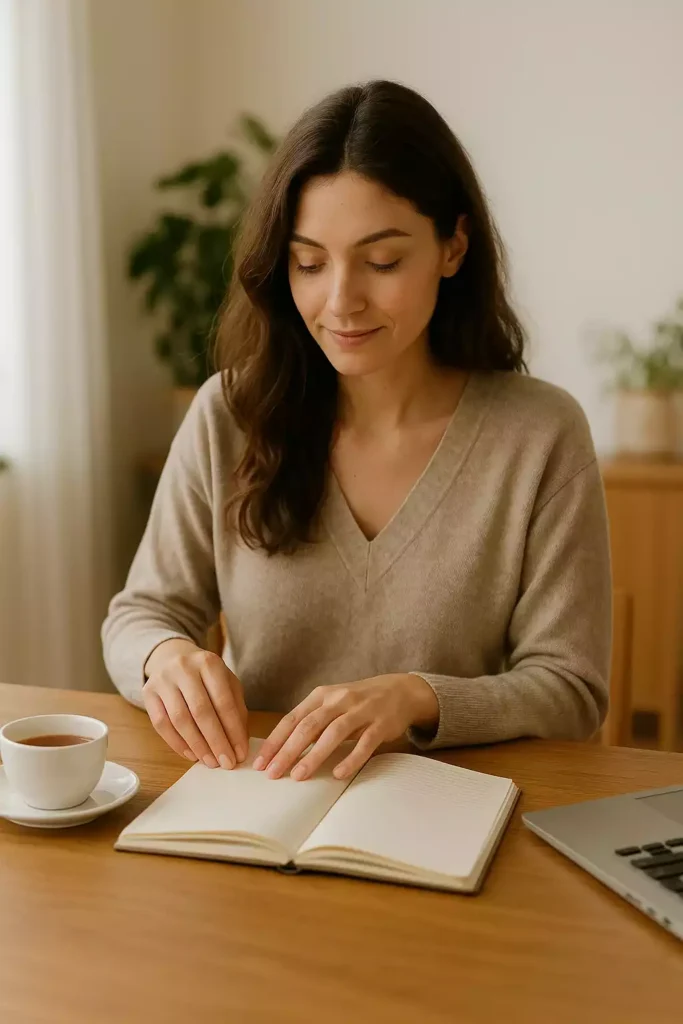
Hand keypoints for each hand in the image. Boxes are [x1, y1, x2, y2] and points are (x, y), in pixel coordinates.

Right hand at [143, 640, 248, 768]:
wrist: (173, 657)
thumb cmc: (206, 676)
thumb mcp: (227, 683)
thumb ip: (236, 709)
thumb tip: (239, 743)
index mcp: (209, 663)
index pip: (224, 701)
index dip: (233, 731)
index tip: (240, 753)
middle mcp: (184, 668)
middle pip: (201, 711)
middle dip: (216, 741)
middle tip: (226, 763)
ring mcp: (163, 679)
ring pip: (179, 719)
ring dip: (197, 745)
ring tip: (210, 762)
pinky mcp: (148, 692)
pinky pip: (161, 724)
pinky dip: (177, 743)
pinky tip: (191, 754)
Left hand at [253, 674, 438, 781]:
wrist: (400, 690)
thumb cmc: (358, 701)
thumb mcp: (332, 704)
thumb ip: (311, 722)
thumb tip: (282, 750)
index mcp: (322, 695)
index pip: (292, 719)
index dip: (275, 741)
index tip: (260, 763)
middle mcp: (339, 700)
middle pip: (308, 726)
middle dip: (288, 751)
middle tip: (273, 774)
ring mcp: (361, 711)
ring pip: (333, 733)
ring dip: (314, 756)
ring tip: (298, 776)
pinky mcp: (381, 724)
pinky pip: (364, 743)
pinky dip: (351, 759)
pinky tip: (338, 774)